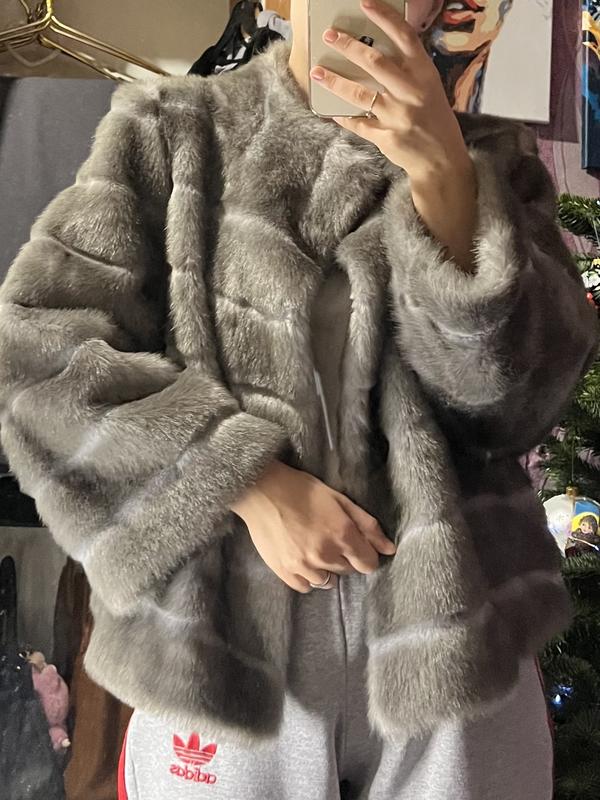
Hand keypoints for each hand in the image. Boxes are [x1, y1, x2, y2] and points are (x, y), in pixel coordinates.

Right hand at [231, 460, 395, 592]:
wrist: (261, 491)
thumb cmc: (302, 489)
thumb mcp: (339, 499)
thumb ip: (367, 525)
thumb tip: (389, 548)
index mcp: (342, 534)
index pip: (368, 564)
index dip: (366, 555)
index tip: (357, 546)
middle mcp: (325, 555)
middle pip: (348, 571)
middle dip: (345, 557)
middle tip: (330, 538)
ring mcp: (303, 566)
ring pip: (327, 581)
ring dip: (326, 568)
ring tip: (314, 547)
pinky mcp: (284, 571)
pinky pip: (305, 587)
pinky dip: (308, 577)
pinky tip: (302, 559)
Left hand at [310, 0, 478, 272]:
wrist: (441, 162)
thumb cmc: (434, 121)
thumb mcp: (430, 90)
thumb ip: (408, 72)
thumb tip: (374, 52)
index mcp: (425, 75)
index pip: (405, 38)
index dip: (385, 18)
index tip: (365, 3)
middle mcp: (412, 93)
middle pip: (376, 63)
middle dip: (349, 46)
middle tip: (329, 36)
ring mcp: (398, 116)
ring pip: (360, 94)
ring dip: (335, 82)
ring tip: (317, 73)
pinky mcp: (387, 137)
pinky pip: (358, 124)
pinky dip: (343, 117)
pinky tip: (329, 110)